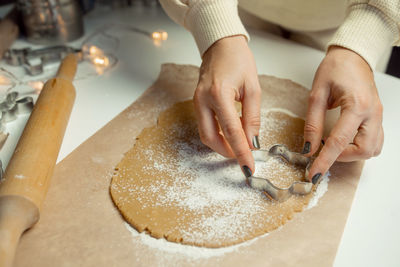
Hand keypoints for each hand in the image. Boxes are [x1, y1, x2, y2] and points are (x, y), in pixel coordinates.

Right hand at [193, 35, 260, 174]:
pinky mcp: (197, 102)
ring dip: (221, 144)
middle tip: (244, 157)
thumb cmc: (238, 60)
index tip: (248, 166)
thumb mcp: (253, 88)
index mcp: (219, 94)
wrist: (220, 44)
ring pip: (206, 134)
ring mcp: (197, 101)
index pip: (232, 132)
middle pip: (211, 138)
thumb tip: (252, 141)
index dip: (241, 152)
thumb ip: (252, 117)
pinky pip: (205, 125)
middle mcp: (203, 100)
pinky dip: (218, 134)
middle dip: (227, 152)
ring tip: (239, 146)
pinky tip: (231, 134)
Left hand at [303, 46, 383, 181]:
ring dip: (352, 154)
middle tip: (323, 152)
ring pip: (372, 149)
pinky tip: (346, 141)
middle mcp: (373, 113)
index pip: (339, 142)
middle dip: (342, 157)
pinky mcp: (378, 117)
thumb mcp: (317, 94)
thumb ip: (313, 122)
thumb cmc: (335, 69)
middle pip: (363, 150)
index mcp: (357, 105)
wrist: (353, 56)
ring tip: (333, 145)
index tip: (313, 174)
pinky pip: (375, 141)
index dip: (324, 161)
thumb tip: (309, 148)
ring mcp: (379, 116)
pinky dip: (361, 147)